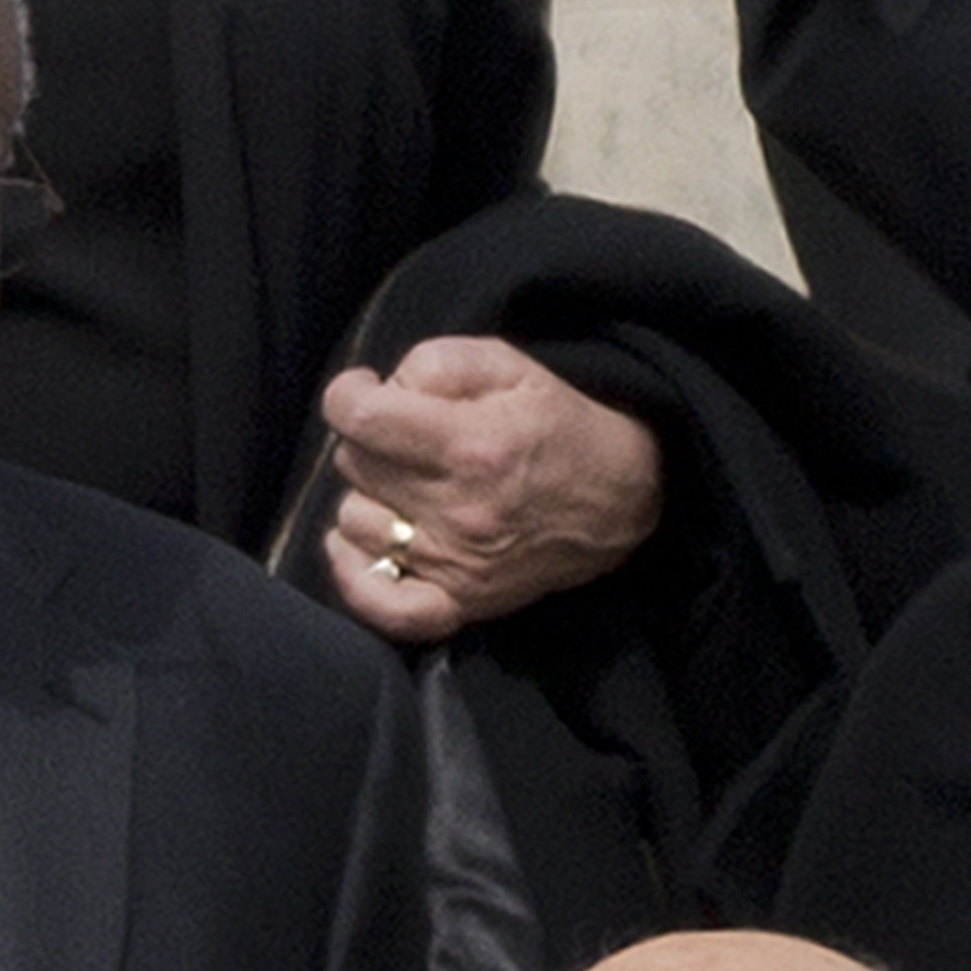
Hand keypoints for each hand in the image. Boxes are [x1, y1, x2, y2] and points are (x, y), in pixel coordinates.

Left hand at [320, 336, 665, 644]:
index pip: (358, 418)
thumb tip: (380, 391)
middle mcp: (457, 510)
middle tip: (407, 438)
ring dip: (369, 496)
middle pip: (354, 466)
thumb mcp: (508, 365)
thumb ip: (436, 364)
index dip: (348, 395)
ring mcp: (456, 563)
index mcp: (468, 444)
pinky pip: (383, 605)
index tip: (367, 392)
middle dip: (371, 440)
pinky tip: (353, 548)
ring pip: (356, 522)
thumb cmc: (559, 423)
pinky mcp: (461, 602)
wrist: (621, 500)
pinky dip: (357, 578)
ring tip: (407, 486)